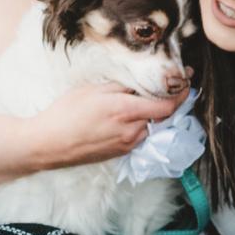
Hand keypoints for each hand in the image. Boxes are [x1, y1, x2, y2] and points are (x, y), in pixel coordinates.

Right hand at [28, 83, 187, 170]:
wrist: (48, 144)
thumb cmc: (66, 113)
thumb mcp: (94, 90)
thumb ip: (123, 87)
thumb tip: (143, 85)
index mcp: (126, 111)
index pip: (168, 106)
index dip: (181, 94)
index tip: (186, 82)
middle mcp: (131, 131)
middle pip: (163, 117)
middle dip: (169, 102)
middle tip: (169, 87)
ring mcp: (126, 145)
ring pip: (152, 128)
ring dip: (154, 115)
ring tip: (143, 101)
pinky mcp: (120, 153)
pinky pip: (139, 137)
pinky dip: (142, 126)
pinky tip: (130, 117)